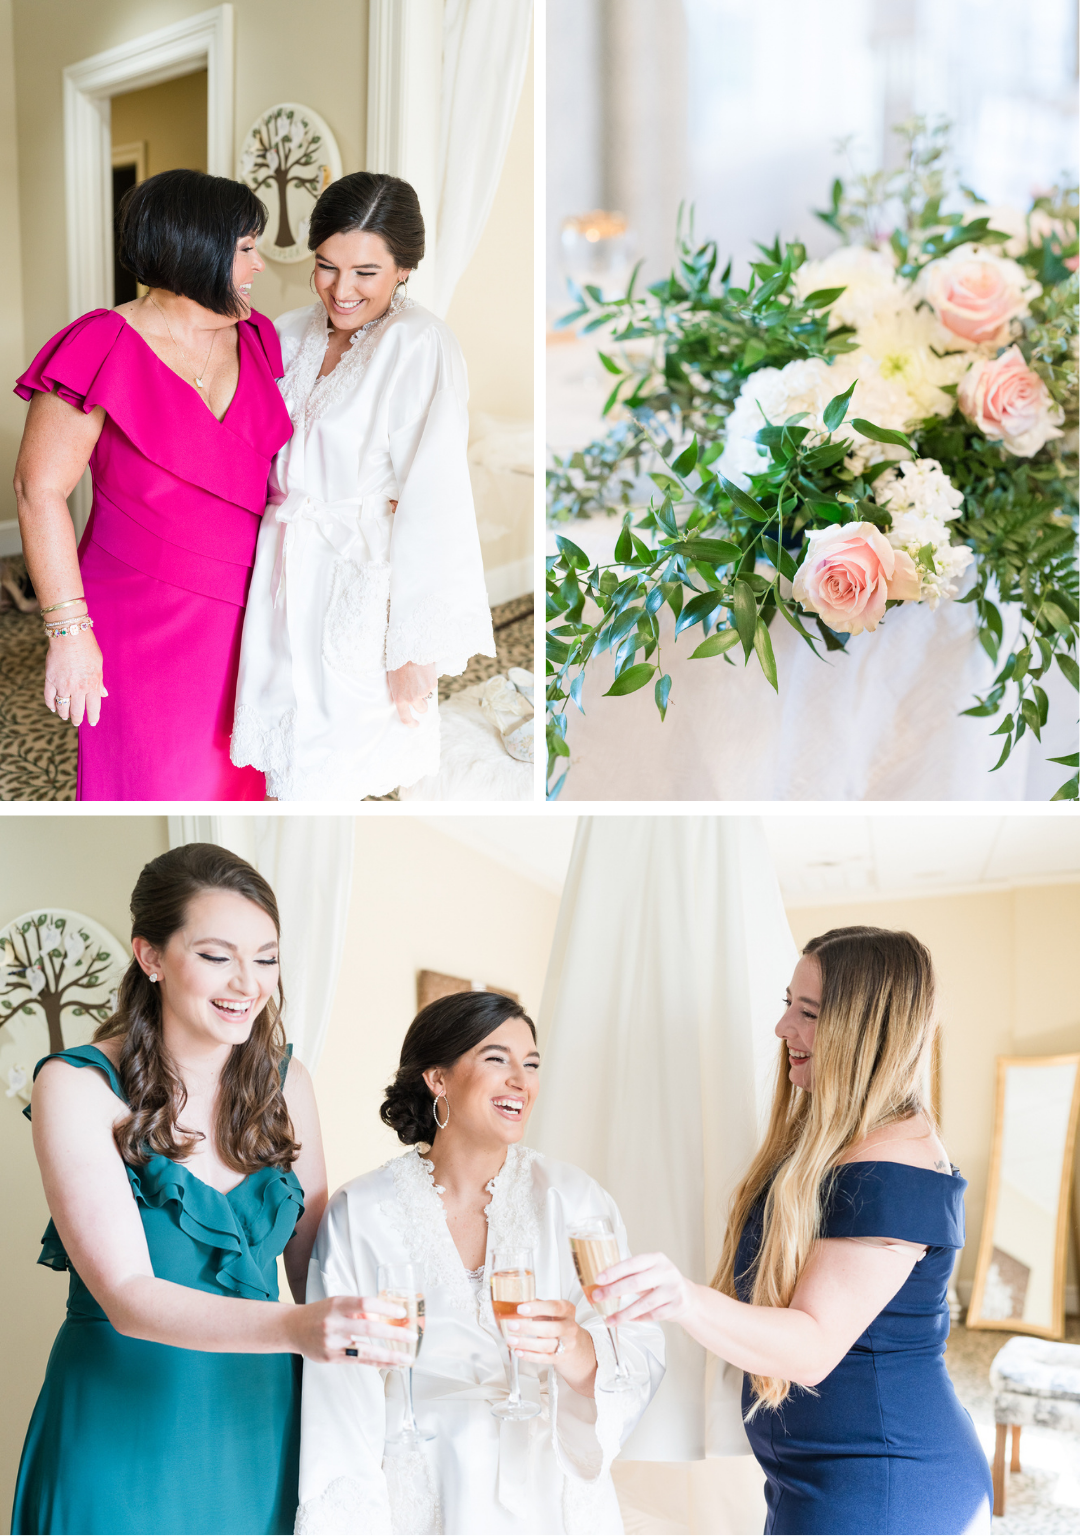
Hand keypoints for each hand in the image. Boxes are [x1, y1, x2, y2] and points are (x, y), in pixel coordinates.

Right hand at [44, 629, 106, 726]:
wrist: (70, 635)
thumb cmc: (88, 648)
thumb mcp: (99, 665)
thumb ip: (99, 682)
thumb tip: (103, 694)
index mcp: (93, 684)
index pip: (93, 707)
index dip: (93, 717)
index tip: (92, 722)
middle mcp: (78, 688)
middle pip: (77, 710)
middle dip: (77, 719)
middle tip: (76, 722)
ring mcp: (63, 685)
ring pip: (62, 707)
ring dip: (64, 714)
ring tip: (65, 717)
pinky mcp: (50, 679)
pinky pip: (49, 697)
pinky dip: (51, 704)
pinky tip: (54, 708)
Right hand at [287, 1293, 411, 1365]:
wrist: (293, 1328)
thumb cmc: (320, 1313)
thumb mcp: (338, 1304)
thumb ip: (359, 1310)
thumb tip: (386, 1316)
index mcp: (337, 1304)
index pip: (365, 1303)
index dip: (385, 1307)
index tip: (402, 1313)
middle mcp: (334, 1323)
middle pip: (368, 1327)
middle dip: (393, 1332)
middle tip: (412, 1336)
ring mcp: (332, 1342)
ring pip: (365, 1350)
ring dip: (389, 1355)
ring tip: (406, 1358)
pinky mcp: (331, 1358)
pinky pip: (359, 1361)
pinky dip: (377, 1363)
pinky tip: (391, 1364)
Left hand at [387, 661, 437, 727]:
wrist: (407, 651)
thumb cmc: (398, 666)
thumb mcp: (394, 684)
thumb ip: (401, 695)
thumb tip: (409, 703)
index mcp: (400, 699)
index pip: (406, 718)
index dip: (411, 723)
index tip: (415, 724)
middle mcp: (412, 698)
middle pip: (422, 709)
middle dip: (422, 704)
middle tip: (419, 694)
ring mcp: (423, 692)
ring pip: (428, 697)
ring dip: (425, 691)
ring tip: (418, 677)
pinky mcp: (432, 684)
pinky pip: (432, 687)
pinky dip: (429, 681)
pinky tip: (423, 673)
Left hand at [505, 1298, 596, 1394]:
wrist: (573, 1342)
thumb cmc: (557, 1321)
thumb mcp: (551, 1310)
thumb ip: (536, 1305)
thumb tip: (514, 1302)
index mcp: (567, 1310)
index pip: (554, 1307)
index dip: (537, 1308)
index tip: (520, 1309)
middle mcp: (570, 1327)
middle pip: (550, 1329)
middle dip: (528, 1327)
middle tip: (511, 1325)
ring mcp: (566, 1344)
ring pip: (546, 1345)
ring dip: (526, 1343)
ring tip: (511, 1340)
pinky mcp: (560, 1358)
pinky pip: (544, 1358)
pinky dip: (529, 1355)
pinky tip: (518, 1351)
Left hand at [592, 1251, 696, 1325]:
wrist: (688, 1296)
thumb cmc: (660, 1282)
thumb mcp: (648, 1272)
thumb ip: (629, 1275)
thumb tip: (601, 1283)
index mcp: (656, 1258)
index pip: (632, 1263)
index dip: (614, 1271)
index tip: (598, 1279)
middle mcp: (667, 1272)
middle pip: (636, 1282)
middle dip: (614, 1291)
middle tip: (597, 1297)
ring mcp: (673, 1289)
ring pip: (644, 1303)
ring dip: (624, 1313)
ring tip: (609, 1319)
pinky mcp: (677, 1306)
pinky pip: (653, 1315)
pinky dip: (639, 1318)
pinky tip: (629, 1320)